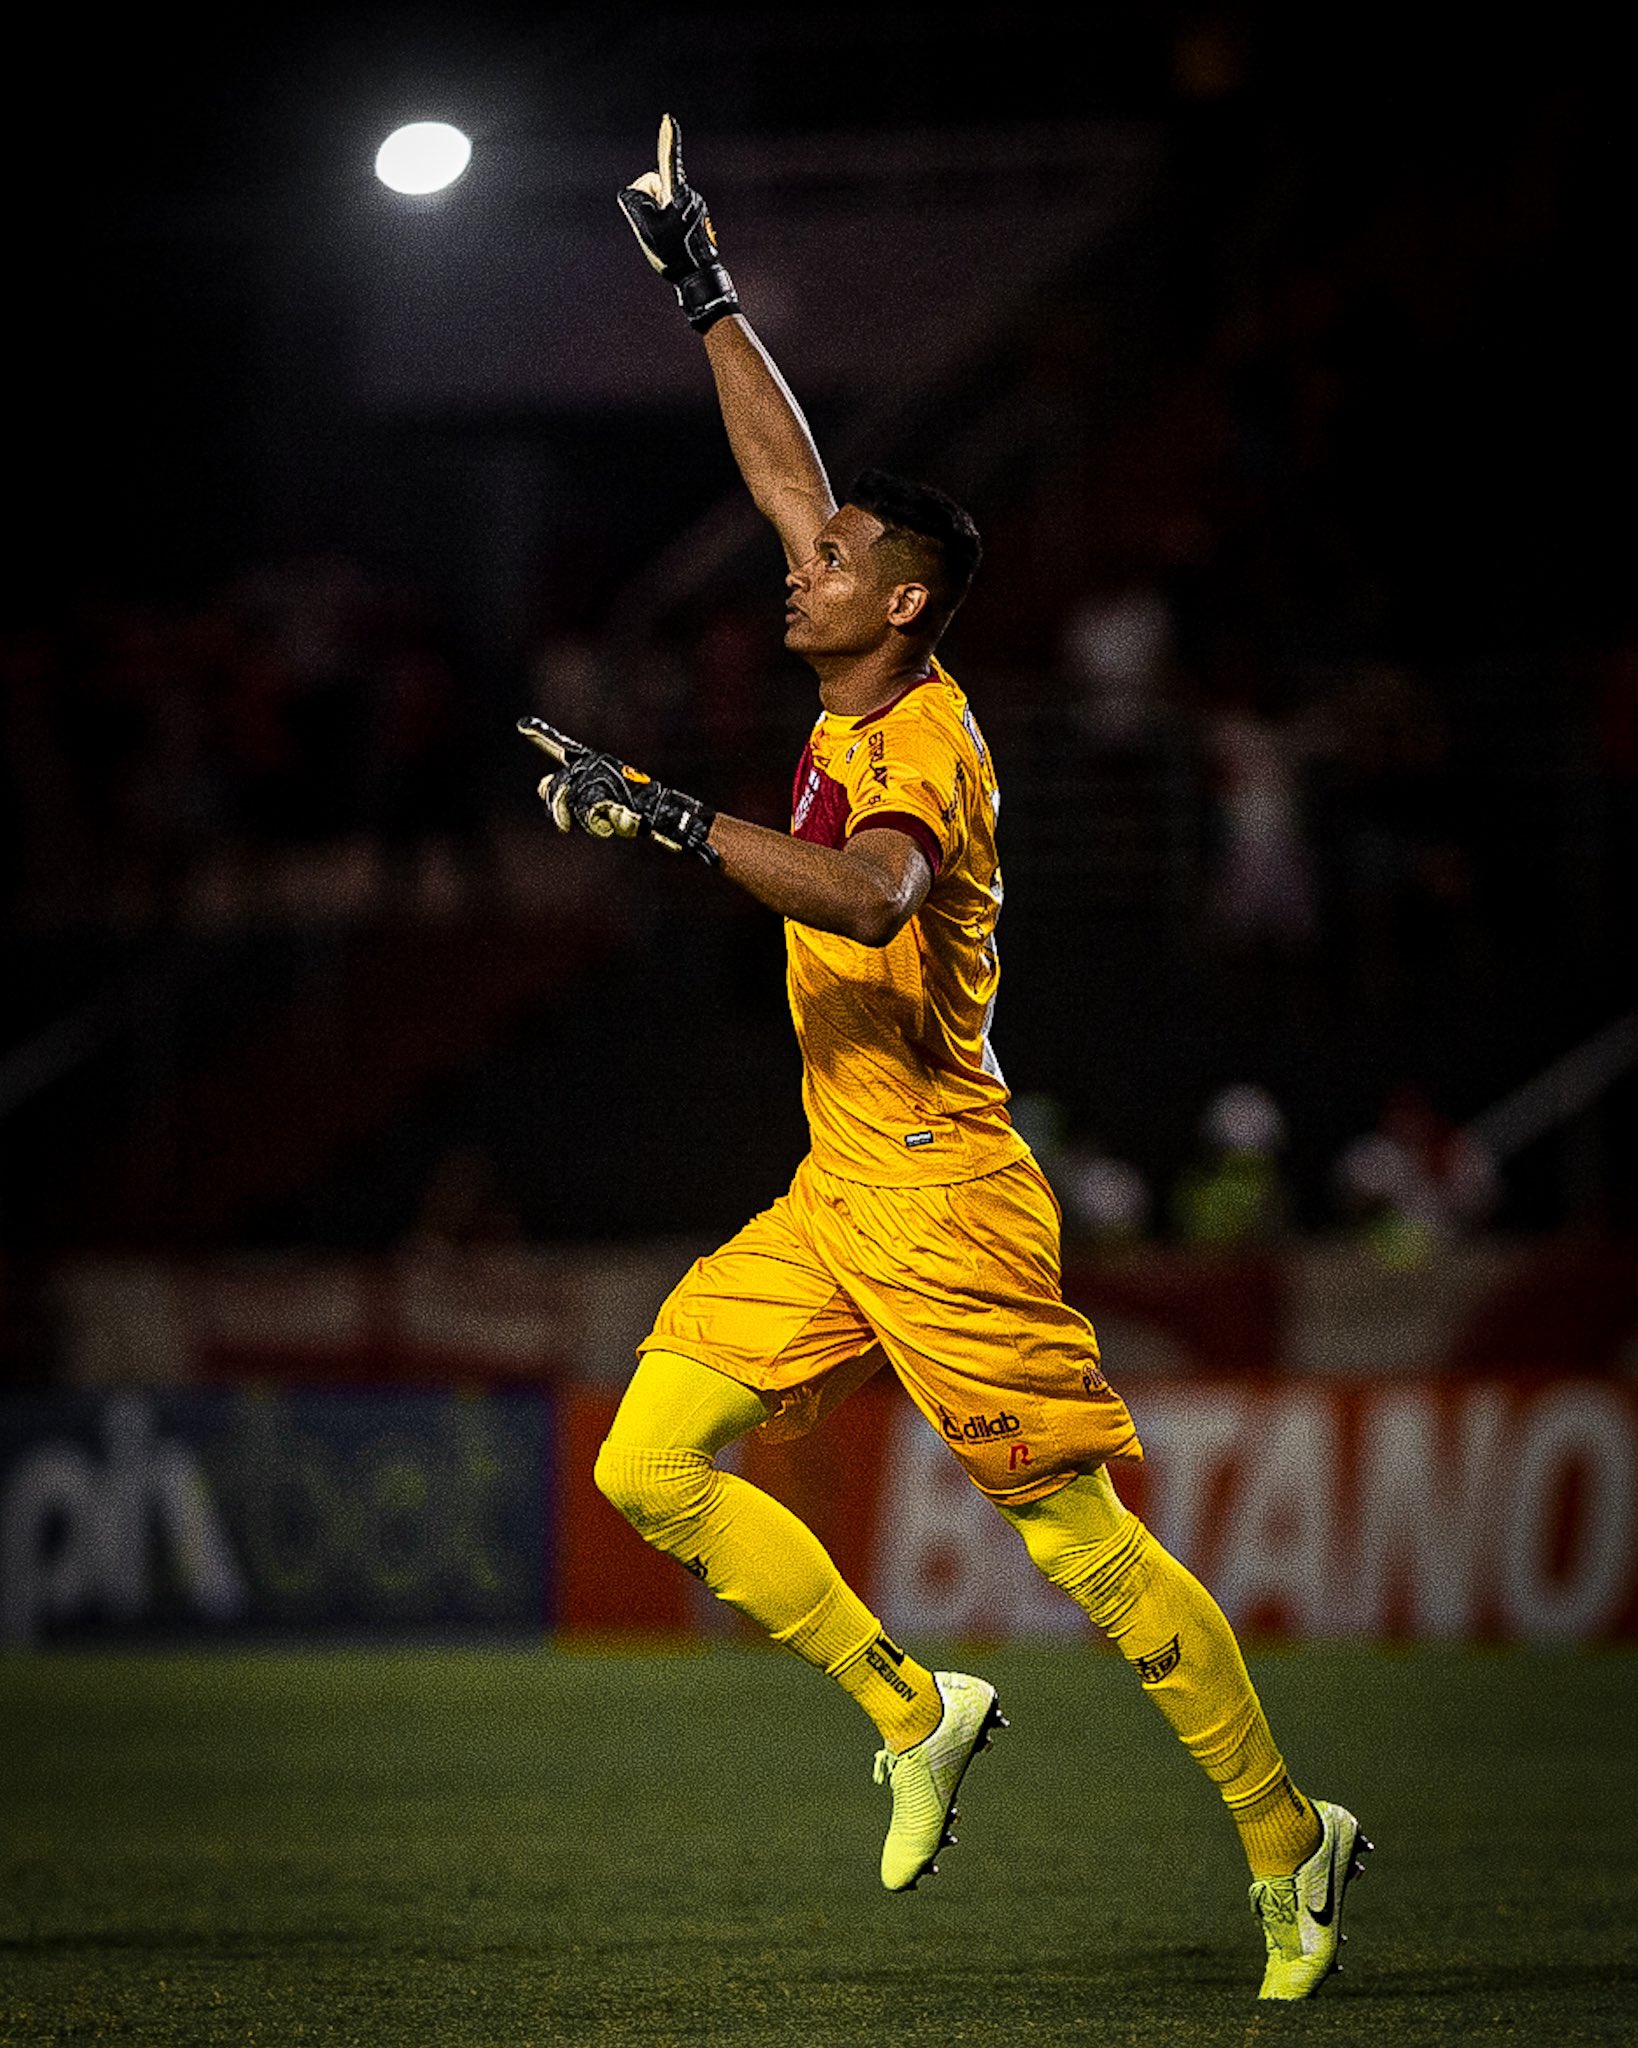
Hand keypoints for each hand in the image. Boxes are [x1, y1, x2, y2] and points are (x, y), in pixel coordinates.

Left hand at [517, 717, 719, 864]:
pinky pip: (589, 813)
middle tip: (565, 823)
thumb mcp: (597, 797)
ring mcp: (600, 778)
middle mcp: (594, 765)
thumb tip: (540, 785)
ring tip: (605, 819)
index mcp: (591, 763)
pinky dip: (600, 824)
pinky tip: (613, 821)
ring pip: (571, 803)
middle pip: (558, 786)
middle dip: (558, 806)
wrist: (661, 812)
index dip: (541, 736)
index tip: (522, 724)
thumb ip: (567, 790)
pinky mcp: (606, 793)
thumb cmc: (632, 806)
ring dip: (586, 820)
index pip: (562, 749)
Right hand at [618, 113, 738, 332]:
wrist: (696, 277)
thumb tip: (639, 193)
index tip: (669, 119)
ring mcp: (689, 202)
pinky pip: (667, 208)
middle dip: (647, 200)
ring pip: (659, 198)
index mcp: (676, 194)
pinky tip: (671, 238)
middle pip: (653, 184)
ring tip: (666, 236)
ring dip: (655, 213)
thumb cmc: (673, 254)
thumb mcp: (645, 229)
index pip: (669, 161)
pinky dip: (662, 219)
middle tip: (656, 228)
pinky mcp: (690, 212)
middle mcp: (686, 193)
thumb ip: (633, 201)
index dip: (668, 140)